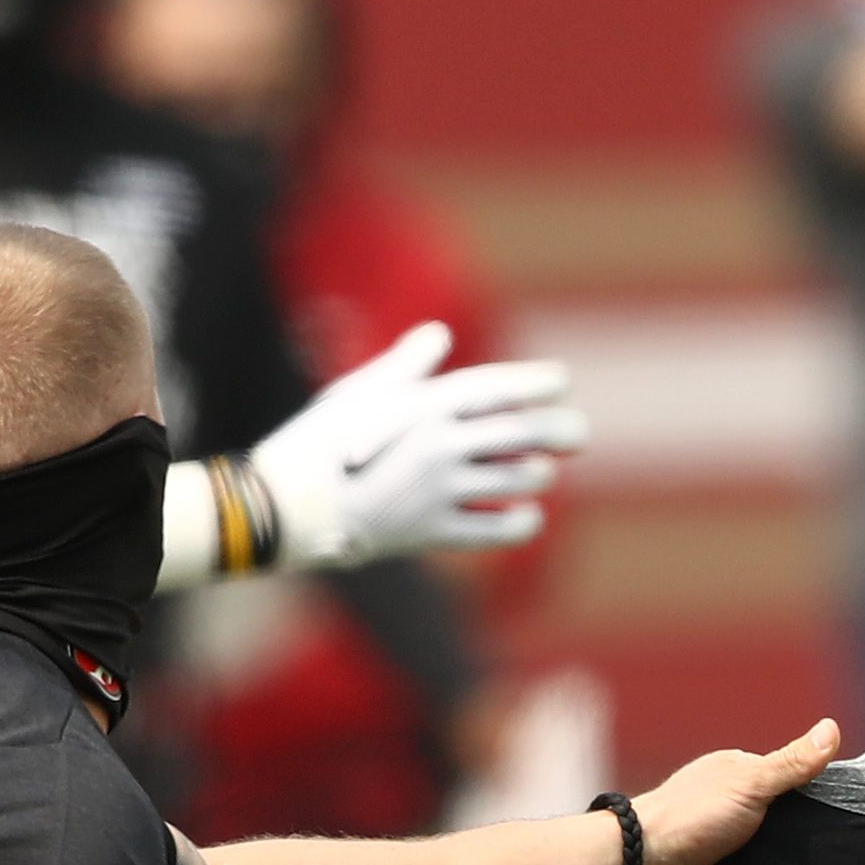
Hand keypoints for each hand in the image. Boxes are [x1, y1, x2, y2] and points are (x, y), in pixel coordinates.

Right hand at [246, 321, 584, 568]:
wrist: (286, 507)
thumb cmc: (318, 442)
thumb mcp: (358, 391)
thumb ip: (406, 363)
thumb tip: (440, 333)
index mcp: (424, 404)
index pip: (497, 387)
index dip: (536, 383)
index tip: (561, 381)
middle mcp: (440, 444)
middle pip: (522, 432)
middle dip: (558, 431)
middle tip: (578, 433)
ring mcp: (440, 490)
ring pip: (517, 479)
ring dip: (534, 474)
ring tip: (536, 470)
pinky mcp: (434, 531)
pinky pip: (497, 528)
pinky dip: (521, 521)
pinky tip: (527, 514)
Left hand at [630, 720, 843, 864]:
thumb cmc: (689, 817)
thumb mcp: (749, 782)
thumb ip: (792, 763)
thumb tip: (831, 729)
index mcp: (744, 780)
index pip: (796, 781)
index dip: (823, 791)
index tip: (857, 803)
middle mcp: (743, 813)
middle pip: (795, 822)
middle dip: (813, 833)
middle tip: (844, 842)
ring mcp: (740, 851)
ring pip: (787, 857)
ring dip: (800, 864)